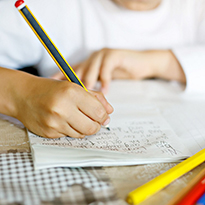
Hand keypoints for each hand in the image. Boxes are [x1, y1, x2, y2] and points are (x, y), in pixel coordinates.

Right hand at [9, 73, 112, 138]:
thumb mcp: (74, 86)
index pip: (99, 112)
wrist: (23, 95)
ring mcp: (54, 123)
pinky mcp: (48, 133)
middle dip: (96, 125)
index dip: (104, 115)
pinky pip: (69, 136)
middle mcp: (62, 109)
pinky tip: (64, 121)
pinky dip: (71, 130)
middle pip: (92, 127)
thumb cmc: (51, 89)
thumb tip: (109, 111)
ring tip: (76, 118)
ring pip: (82, 134)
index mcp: (71, 93)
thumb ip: (95, 97)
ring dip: (84, 128)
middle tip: (93, 120)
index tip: (102, 115)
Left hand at [52, 49, 185, 92]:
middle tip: (69, 98)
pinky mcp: (114, 55)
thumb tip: (79, 101)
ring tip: (87, 97)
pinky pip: (106, 69)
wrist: (140, 63)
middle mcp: (92, 58)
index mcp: (87, 64)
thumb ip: (91, 86)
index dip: (60, 78)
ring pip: (91, 70)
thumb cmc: (120, 72)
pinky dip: (105, 81)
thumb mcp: (102, 79)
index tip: (51, 87)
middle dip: (74, 86)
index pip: (70, 71)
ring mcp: (102, 55)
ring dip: (89, 85)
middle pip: (78, 71)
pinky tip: (105, 91)